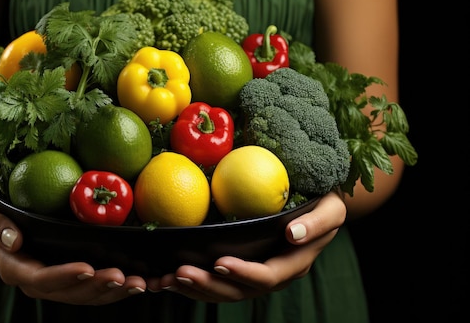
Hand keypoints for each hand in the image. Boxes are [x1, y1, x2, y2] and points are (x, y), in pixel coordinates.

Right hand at [0, 188, 147, 304]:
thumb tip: (14, 240)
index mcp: (14, 267)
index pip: (41, 278)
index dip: (65, 276)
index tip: (88, 268)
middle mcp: (36, 278)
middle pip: (70, 292)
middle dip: (98, 288)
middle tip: (126, 278)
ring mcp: (55, 278)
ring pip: (86, 294)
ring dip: (114, 292)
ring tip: (141, 284)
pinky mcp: (71, 272)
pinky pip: (94, 285)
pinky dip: (116, 285)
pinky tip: (141, 280)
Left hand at [145, 190, 345, 301]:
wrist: (320, 208)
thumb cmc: (325, 205)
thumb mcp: (331, 210)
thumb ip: (317, 224)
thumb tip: (293, 233)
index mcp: (292, 264)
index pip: (266, 276)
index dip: (243, 274)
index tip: (219, 262)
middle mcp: (272, 275)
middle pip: (238, 291)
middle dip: (207, 285)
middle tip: (179, 273)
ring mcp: (254, 275)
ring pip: (222, 291)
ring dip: (193, 288)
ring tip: (165, 280)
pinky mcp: (240, 268)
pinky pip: (215, 281)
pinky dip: (191, 282)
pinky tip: (165, 278)